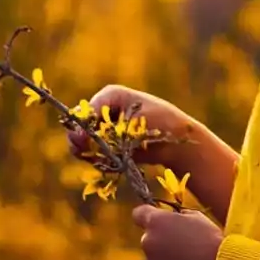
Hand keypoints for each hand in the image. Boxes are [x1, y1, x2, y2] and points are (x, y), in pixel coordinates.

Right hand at [66, 85, 201, 170]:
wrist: (179, 143)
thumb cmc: (162, 123)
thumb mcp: (134, 123)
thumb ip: (107, 129)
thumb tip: (81, 136)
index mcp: (110, 96)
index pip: (86, 110)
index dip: (81, 125)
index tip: (82, 139)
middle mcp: (104, 110)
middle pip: (79, 125)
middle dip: (80, 140)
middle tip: (83, 151)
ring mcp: (105, 129)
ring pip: (83, 142)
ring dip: (88, 152)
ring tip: (102, 158)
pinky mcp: (109, 145)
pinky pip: (94, 154)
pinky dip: (98, 160)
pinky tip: (110, 163)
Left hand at [130, 203, 221, 259]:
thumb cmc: (211, 239)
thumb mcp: (196, 217)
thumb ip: (178, 217)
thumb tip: (174, 220)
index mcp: (156, 222)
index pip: (138, 214)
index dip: (146, 216)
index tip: (155, 220)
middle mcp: (148, 242)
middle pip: (149, 240)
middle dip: (161, 241)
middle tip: (184, 246)